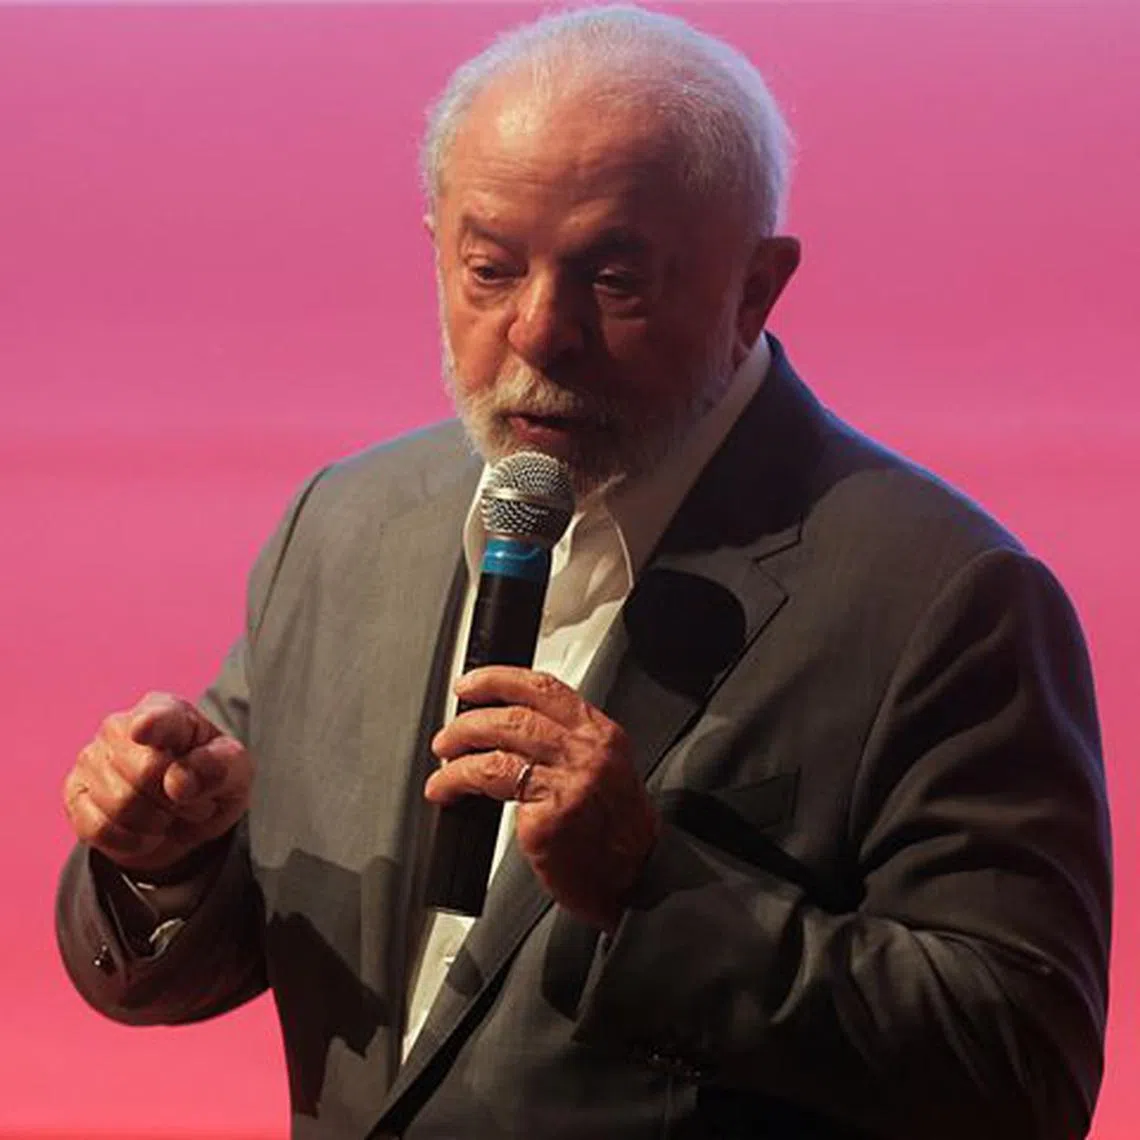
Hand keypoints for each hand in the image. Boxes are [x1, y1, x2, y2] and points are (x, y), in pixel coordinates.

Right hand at [62, 691, 251, 877]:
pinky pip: (97, 828)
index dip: (151, 725)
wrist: (187, 816)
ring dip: (156, 823)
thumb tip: (178, 782)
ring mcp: (91, 759)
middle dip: (176, 801)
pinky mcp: (74, 795)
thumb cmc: (212, 779)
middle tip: (191, 802)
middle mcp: (120, 727)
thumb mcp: (236, 771)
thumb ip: (218, 767)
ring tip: (170, 815)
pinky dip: (130, 841)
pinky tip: (145, 833)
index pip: (157, 718)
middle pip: (144, 772)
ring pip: (119, 805)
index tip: (144, 731)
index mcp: (167, 711)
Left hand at [427, 667, 658, 931]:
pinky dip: (458, 782)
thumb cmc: (617, 832)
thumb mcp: (604, 770)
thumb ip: (566, 742)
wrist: (635, 880)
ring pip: (500, 744)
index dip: (501, 679)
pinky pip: (491, 783)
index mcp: (602, 734)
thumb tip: (507, 725)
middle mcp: (588, 752)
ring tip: (444, 757)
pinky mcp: (549, 815)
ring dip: (460, 747)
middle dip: (472, 718)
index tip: (472, 683)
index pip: (545, 688)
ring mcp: (569, 782)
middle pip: (516, 714)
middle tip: (450, 731)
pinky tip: (446, 789)